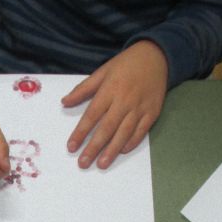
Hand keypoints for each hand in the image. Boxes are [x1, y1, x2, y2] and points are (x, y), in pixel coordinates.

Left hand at [62, 41, 167, 170]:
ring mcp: (140, 107)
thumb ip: (83, 89)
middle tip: (83, 163)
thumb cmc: (126, 64)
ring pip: (124, 133)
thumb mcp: (102, 71)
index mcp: (109, 90)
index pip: (91, 115)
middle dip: (94, 147)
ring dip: (112, 150)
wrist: (156, 56)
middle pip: (107, 128)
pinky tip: (122, 151)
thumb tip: (64, 102)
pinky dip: (132, 142)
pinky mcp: (152, 112)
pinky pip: (141, 131)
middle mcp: (124, 101)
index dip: (81, 132)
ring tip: (101, 164)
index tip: (71, 147)